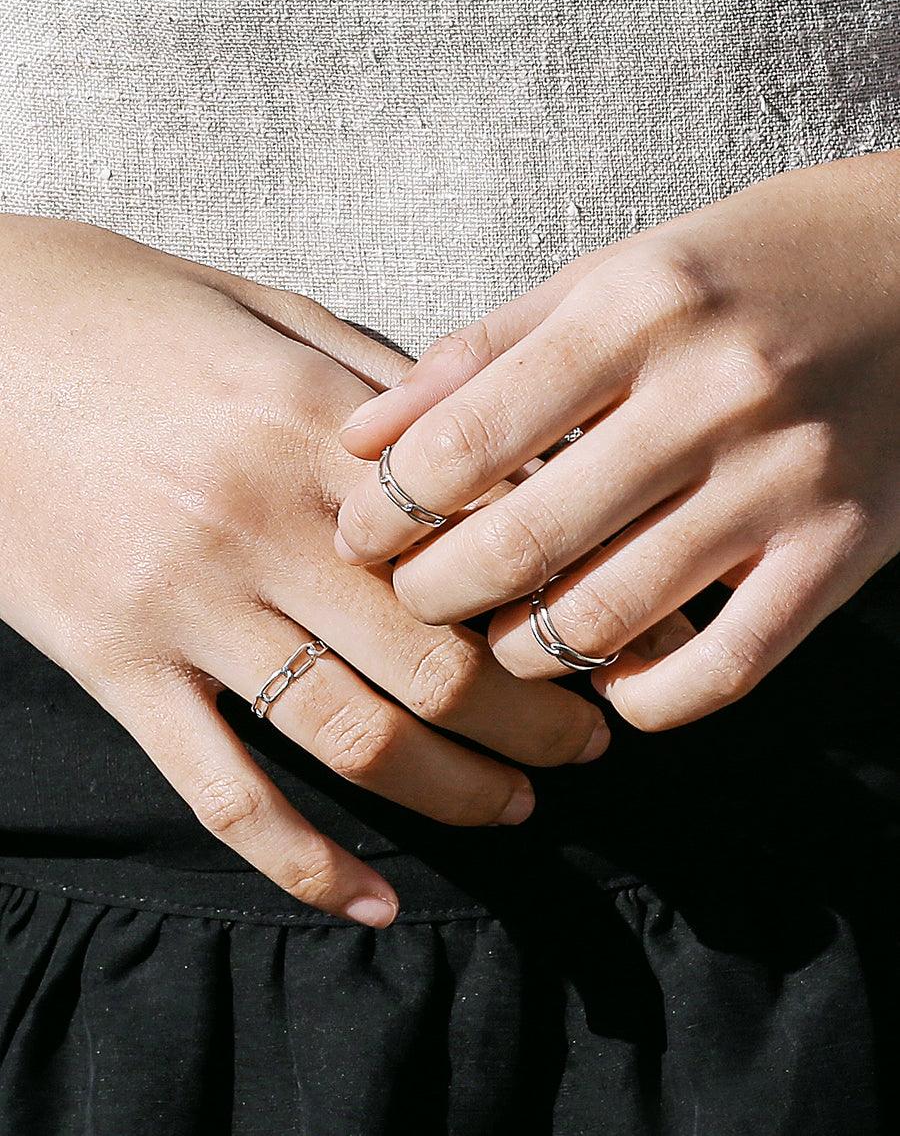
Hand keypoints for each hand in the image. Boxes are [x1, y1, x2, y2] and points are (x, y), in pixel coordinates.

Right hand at [0, 215, 608, 926]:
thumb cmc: (130, 313)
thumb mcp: (273, 314)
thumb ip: (389, 387)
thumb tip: (501, 448)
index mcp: (315, 427)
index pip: (482, 543)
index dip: (568, 602)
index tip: (622, 637)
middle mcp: (261, 524)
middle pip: (437, 662)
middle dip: (537, 719)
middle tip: (591, 741)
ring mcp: (186, 605)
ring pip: (351, 737)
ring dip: (457, 790)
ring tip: (519, 804)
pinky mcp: (117, 664)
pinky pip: (222, 791)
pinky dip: (305, 863)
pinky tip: (372, 902)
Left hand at [335, 151, 899, 729]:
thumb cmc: (745, 268)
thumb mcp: (610, 275)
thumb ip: (481, 352)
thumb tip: (361, 437)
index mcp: (637, 306)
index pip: (465, 440)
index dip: (385, 509)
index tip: (359, 535)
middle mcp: (711, 393)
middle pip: (522, 542)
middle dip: (433, 595)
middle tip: (414, 599)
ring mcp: (784, 480)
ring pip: (609, 618)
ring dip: (524, 651)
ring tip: (500, 635)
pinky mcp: (842, 549)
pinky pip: (725, 668)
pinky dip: (646, 699)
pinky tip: (610, 680)